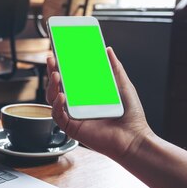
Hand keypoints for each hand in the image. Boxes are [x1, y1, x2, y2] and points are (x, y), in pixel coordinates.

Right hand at [46, 47, 152, 161]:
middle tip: (52, 59)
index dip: (63, 66)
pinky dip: (57, 105)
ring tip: (56, 74)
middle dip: (52, 72)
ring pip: (53, 99)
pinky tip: (62, 96)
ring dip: (52, 86)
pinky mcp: (72, 128)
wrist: (134, 137)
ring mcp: (74, 116)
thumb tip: (108, 50)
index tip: (59, 52)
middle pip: (58, 87)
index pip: (70, 78)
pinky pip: (58, 115)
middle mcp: (78, 105)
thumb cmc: (131, 115)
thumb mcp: (122, 85)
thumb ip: (115, 68)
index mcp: (87, 95)